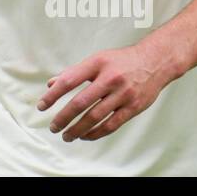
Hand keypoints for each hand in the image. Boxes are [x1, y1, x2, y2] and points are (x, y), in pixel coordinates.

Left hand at [36, 43, 177, 141]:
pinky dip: (96, 133)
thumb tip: (51, 84)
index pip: (69, 81)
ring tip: (67, 136)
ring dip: (78, 129)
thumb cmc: (121, 61)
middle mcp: (109, 78)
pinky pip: (111, 124)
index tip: (42, 106)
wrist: (154, 62)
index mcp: (97, 63)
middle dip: (64, 118)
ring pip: (95, 117)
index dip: (53, 95)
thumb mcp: (97, 59)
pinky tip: (85, 136)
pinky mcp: (133, 107)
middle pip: (80, 102)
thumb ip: (74, 72)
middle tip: (53, 127)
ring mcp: (123, 94)